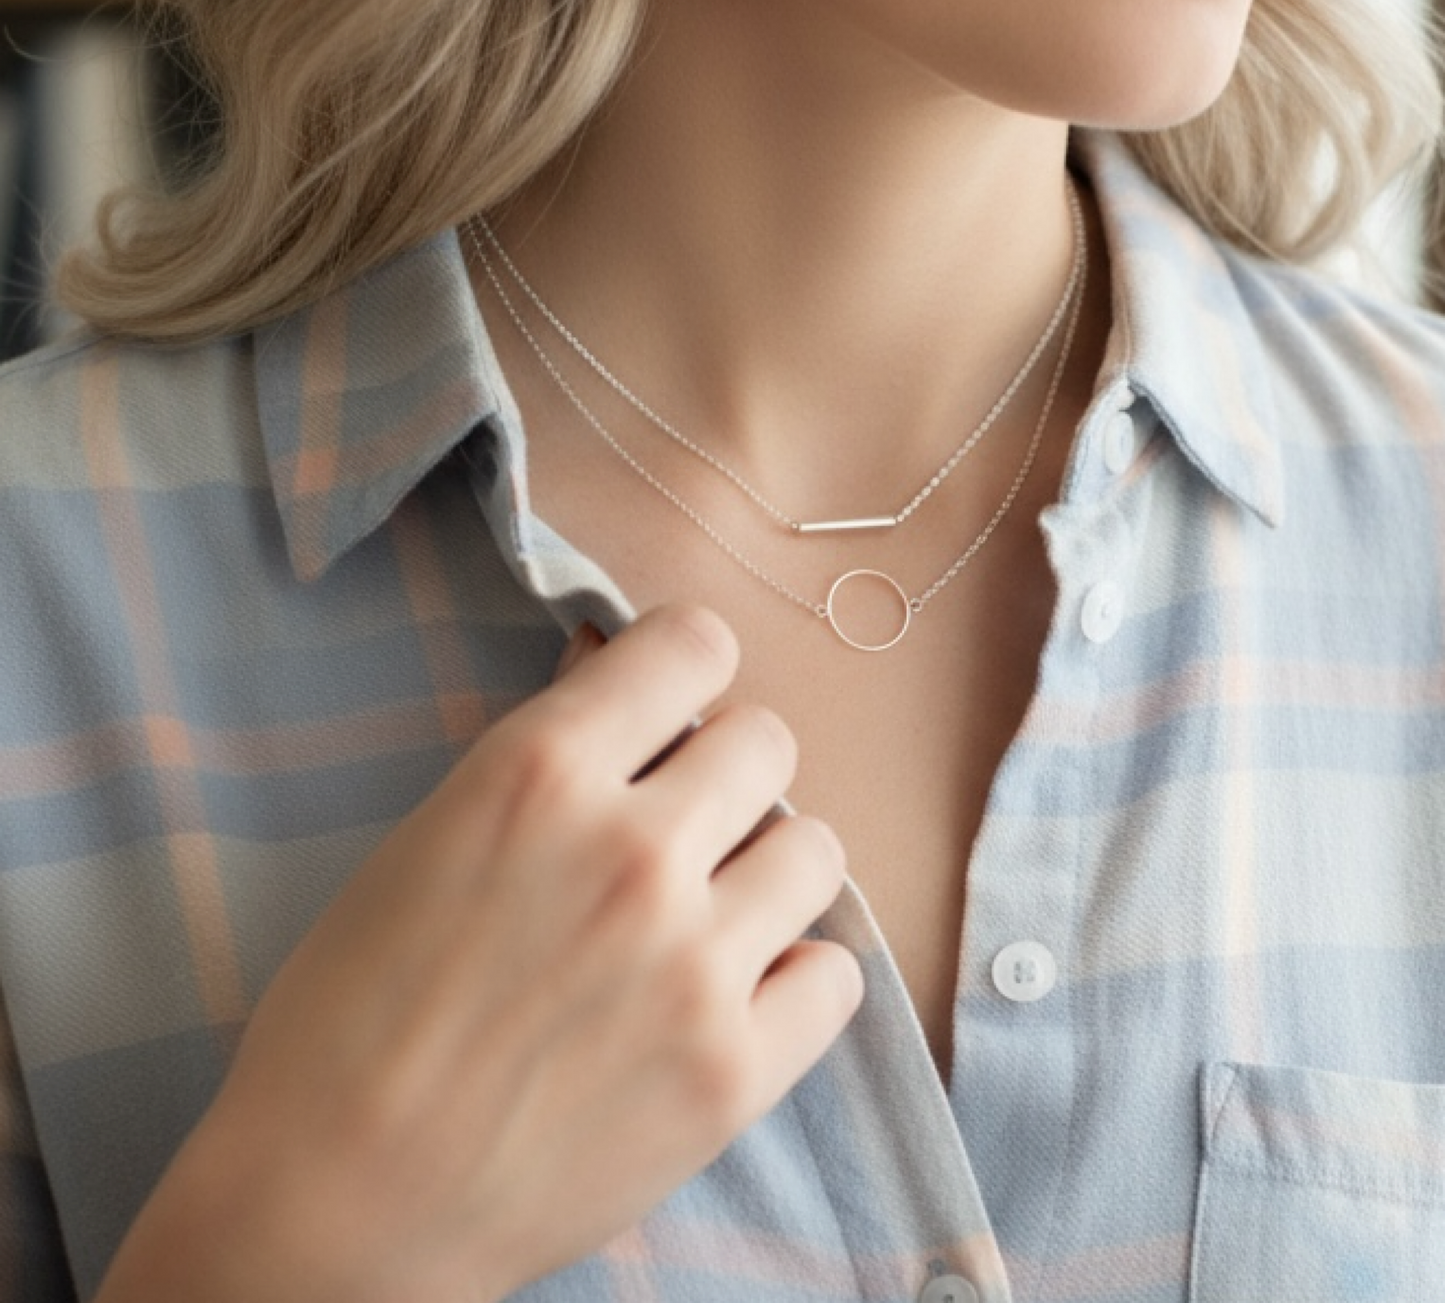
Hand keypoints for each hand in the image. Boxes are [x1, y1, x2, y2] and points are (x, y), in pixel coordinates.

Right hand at [98, 605, 861, 1302]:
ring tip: (713, 912)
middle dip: (726, 770)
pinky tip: (733, 997)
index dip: (684, 667)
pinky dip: (792, 979)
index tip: (673, 705)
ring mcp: (696, 964)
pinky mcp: (734, 1072)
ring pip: (816, 848)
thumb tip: (623, 687)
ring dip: (768, 868)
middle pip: (767, 739)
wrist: (340, 1202)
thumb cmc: (352, 1015)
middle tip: (683, 823)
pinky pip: (835, 974)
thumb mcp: (429, 841)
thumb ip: (544, 762)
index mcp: (540, 774)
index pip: (693, 644)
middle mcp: (634, 852)